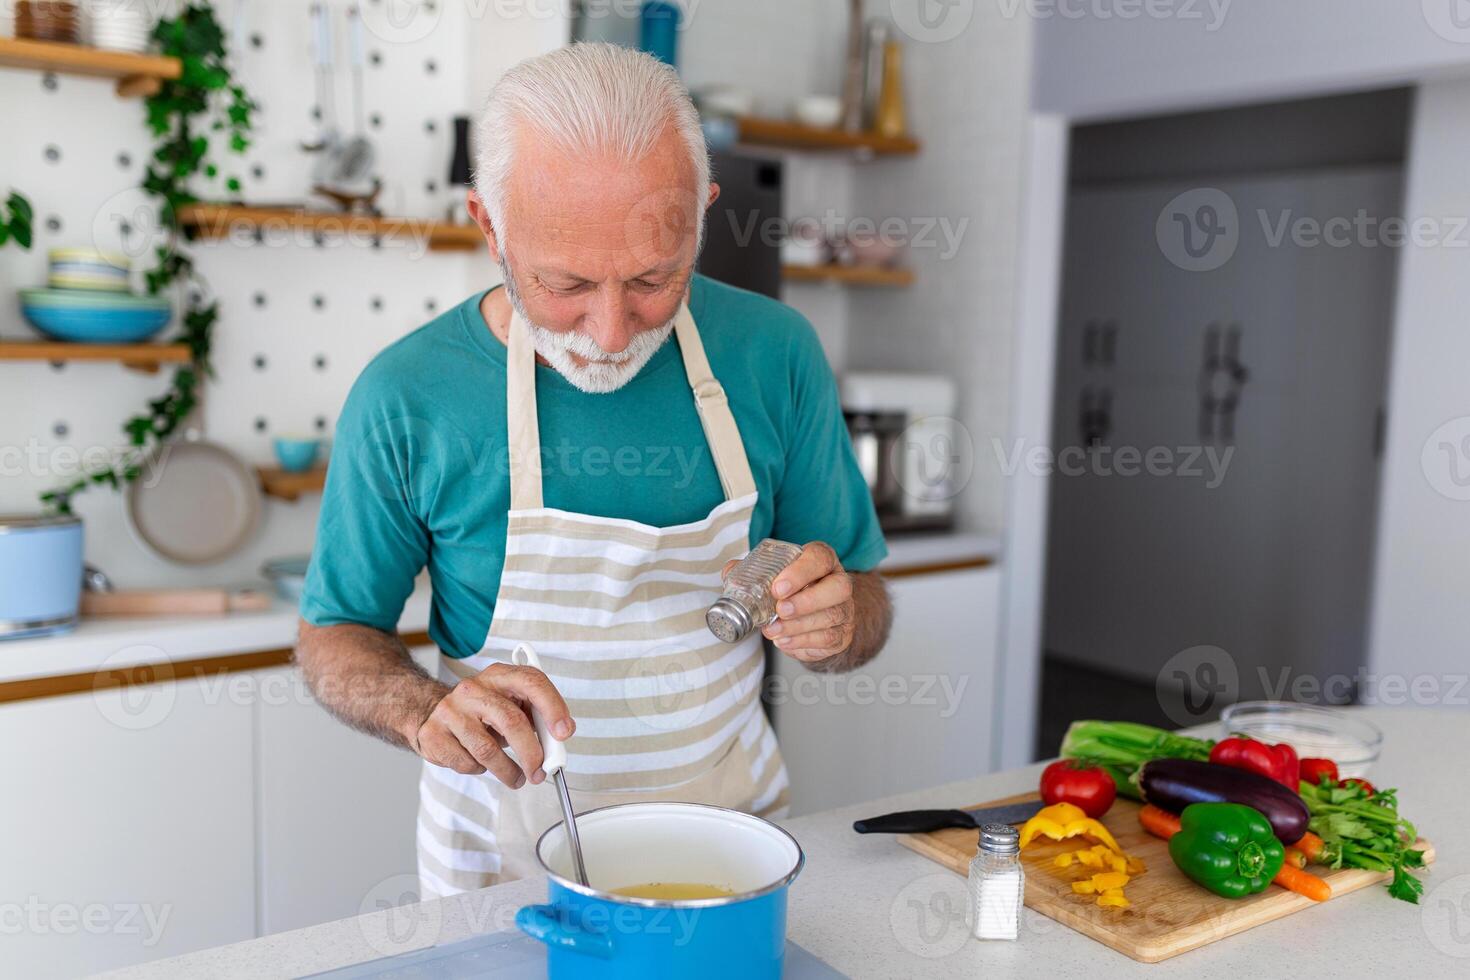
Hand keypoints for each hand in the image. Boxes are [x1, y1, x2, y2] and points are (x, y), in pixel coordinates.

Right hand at [411, 663, 574, 788]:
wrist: (430, 712)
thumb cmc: (481, 712)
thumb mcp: (509, 704)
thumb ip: (535, 716)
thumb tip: (561, 736)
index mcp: (499, 676)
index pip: (531, 682)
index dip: (552, 707)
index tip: (564, 733)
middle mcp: (473, 689)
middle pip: (511, 721)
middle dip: (531, 753)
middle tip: (540, 772)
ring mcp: (451, 711)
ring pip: (487, 750)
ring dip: (508, 771)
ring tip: (516, 777)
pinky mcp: (434, 734)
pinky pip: (467, 763)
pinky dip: (480, 770)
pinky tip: (481, 763)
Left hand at [726, 542, 853, 662]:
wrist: (815, 616)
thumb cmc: (792, 590)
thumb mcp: (774, 575)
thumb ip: (752, 571)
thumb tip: (730, 572)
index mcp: (822, 561)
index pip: (820, 558)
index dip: (800, 572)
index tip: (778, 588)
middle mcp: (839, 582)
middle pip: (838, 588)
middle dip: (807, 601)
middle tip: (780, 610)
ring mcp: (845, 609)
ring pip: (831, 617)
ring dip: (798, 626)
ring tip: (773, 630)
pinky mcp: (842, 634)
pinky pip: (828, 639)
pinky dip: (803, 642)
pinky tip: (784, 641)